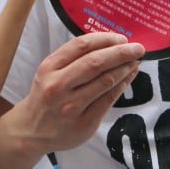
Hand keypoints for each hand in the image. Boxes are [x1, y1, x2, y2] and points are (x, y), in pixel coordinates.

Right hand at [12, 32, 144, 154]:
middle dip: (121, 52)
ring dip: (125, 68)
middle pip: (96, 63)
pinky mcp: (84, 123)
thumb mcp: (49, 71)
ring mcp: (71, 106)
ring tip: (135, 61)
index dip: (105, 39)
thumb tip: (108, 44)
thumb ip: (72, 58)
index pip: (81, 46)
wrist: (31, 131)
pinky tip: (128, 77)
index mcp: (49, 68)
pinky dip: (122, 85)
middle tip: (138, 48)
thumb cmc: (45, 95)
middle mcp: (58, 86)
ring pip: (105, 81)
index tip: (121, 38)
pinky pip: (108, 100)